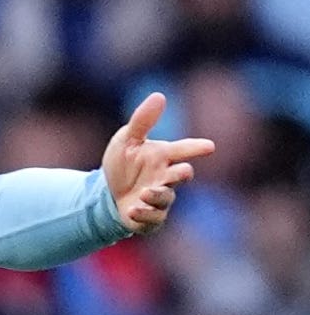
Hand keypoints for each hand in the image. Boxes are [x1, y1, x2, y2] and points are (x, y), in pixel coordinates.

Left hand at [102, 91, 213, 235]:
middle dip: (182, 173)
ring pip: (166, 198)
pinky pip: (153, 219)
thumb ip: (142, 121)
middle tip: (183, 171)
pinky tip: (132, 210)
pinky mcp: (150, 217)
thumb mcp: (126, 140)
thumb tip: (159, 96)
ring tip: (144, 192)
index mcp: (164, 156)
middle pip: (182, 174)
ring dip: (157, 195)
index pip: (184, 149)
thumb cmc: (123, 163)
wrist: (106, 193)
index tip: (209, 146)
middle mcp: (166, 176)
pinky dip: (144, 215)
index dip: (196, 147)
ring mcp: (160, 198)